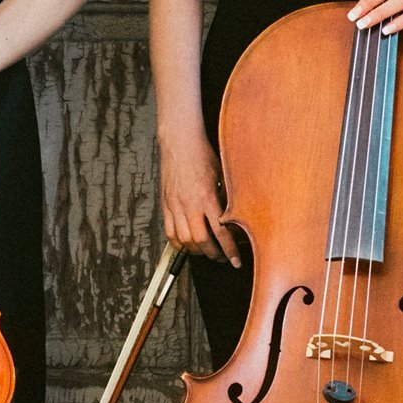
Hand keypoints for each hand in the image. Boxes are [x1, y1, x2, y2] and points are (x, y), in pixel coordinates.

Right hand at [159, 129, 244, 266]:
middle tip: (222, 257)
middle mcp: (189, 205)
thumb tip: (236, 218)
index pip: (221, 233)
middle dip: (214, 254)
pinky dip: (179, 244)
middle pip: (201, 242)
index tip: (236, 261)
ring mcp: (175, 206)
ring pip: (185, 240)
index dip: (230, 250)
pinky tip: (188, 244)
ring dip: (197, 251)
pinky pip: (170, 232)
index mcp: (207, 198)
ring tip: (207, 251)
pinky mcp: (165, 205)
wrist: (179, 142)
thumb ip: (227, 199)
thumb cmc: (203, 155)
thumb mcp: (223, 177)